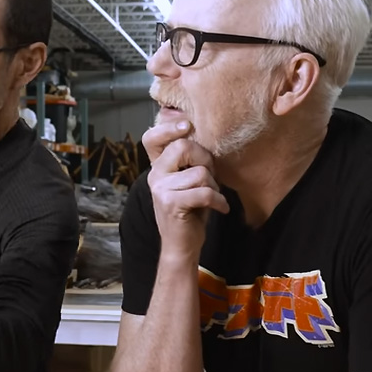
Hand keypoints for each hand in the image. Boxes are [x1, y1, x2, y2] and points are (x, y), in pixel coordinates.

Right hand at [142, 121, 228, 251]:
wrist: (181, 246)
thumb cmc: (190, 211)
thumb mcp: (187, 181)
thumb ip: (189, 161)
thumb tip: (203, 134)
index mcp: (157, 167)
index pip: (151, 137)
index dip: (169, 127)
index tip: (188, 126)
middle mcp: (154, 175)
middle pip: (183, 146)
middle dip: (206, 159)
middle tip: (211, 176)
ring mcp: (160, 189)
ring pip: (200, 172)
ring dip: (214, 186)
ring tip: (213, 197)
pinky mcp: (171, 204)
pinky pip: (204, 192)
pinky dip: (218, 201)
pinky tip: (220, 208)